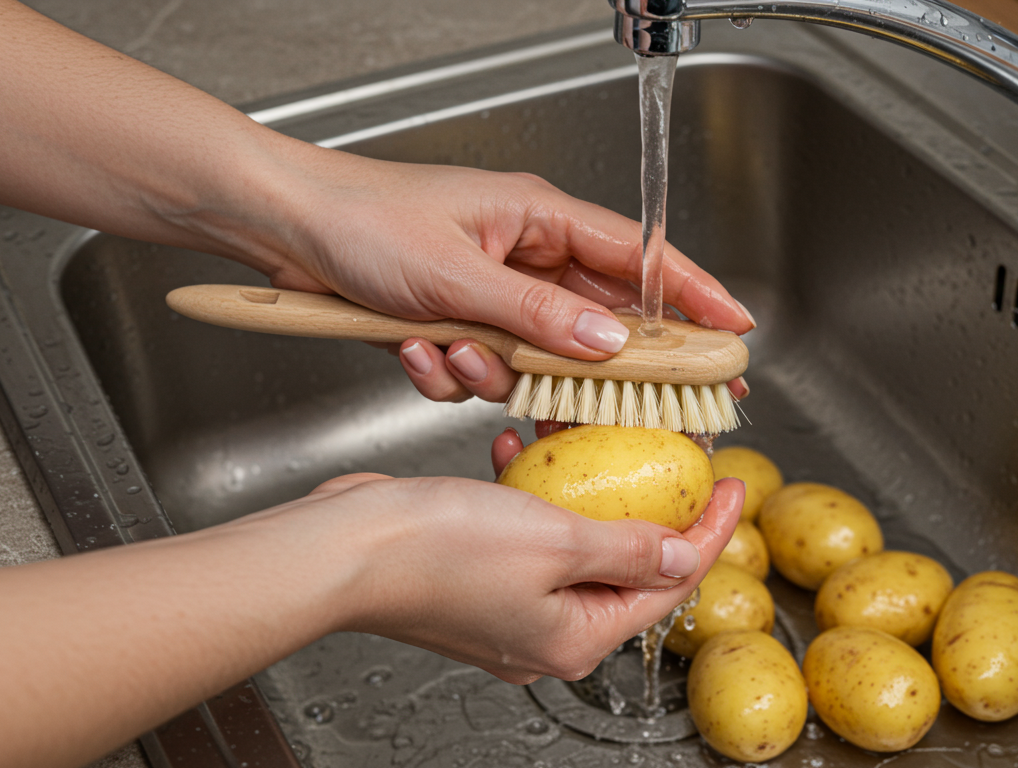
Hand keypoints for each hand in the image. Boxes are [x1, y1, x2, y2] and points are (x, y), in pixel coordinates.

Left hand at [258, 155, 753, 403]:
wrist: (281, 229)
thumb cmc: (361, 220)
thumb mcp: (457, 276)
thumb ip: (538, 317)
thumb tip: (609, 344)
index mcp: (539, 218)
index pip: (640, 257)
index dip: (694, 295)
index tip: (736, 332)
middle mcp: (523, 254)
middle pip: (595, 318)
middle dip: (595, 363)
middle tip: (631, 403)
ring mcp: (491, 291)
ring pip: (534, 356)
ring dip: (496, 371)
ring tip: (449, 352)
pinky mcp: (456, 322)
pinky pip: (482, 368)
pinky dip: (451, 372)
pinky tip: (415, 351)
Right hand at [305, 472, 744, 682]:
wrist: (342, 550)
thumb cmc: (439, 552)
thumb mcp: (556, 540)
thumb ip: (628, 550)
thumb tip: (683, 556)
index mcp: (576, 640)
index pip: (670, 585)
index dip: (709, 531)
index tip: (732, 482)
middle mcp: (545, 635)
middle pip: (627, 568)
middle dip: (649, 505)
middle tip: (673, 456)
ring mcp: (508, 610)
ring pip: (574, 544)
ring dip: (588, 488)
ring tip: (596, 438)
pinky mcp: (475, 580)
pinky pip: (527, 536)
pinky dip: (534, 495)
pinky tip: (524, 450)